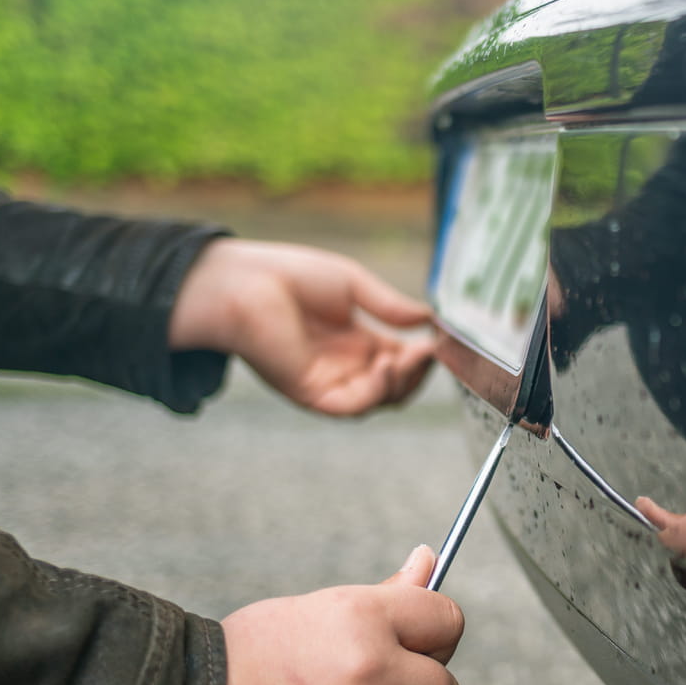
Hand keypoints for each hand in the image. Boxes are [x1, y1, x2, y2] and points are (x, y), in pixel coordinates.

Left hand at [168, 238, 434, 415]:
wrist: (245, 283)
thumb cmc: (290, 276)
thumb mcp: (353, 286)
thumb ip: (390, 307)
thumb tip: (429, 319)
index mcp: (355, 342)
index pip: (399, 360)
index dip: (422, 355)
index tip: (440, 339)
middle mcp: (344, 366)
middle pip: (395, 386)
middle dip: (418, 372)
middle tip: (430, 351)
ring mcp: (328, 382)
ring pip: (379, 401)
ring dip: (403, 383)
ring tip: (411, 357)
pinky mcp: (310, 393)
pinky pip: (352, 408)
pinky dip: (375, 393)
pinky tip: (384, 366)